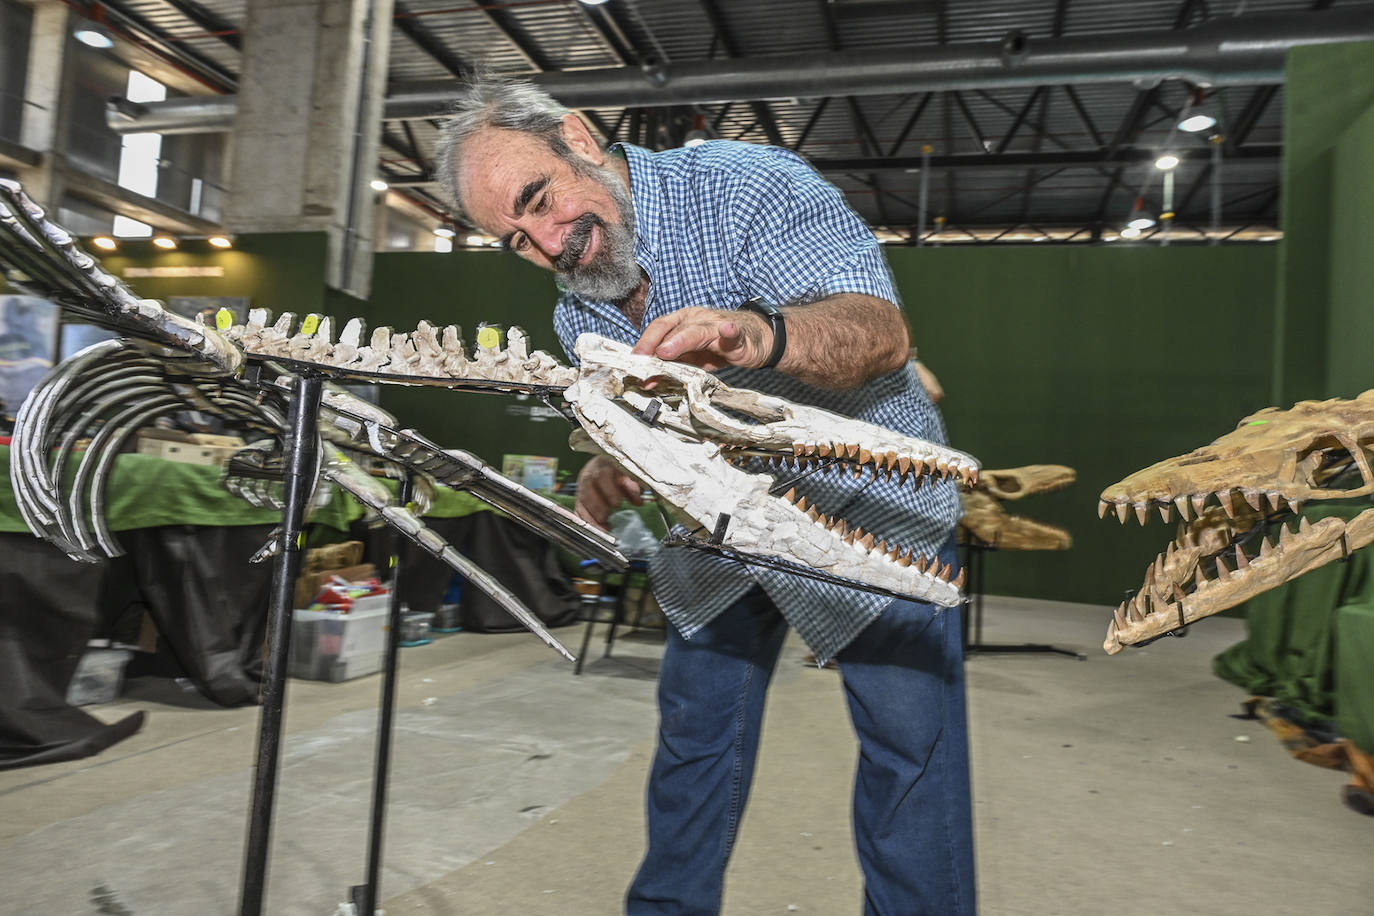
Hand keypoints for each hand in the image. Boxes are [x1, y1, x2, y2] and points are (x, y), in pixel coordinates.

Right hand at [574, 455, 643, 529]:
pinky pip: (577, 509)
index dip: (608, 491)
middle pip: (587, 489)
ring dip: (590, 516)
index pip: (602, 476)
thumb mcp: (628, 476)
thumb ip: (632, 488)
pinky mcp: (578, 497)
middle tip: (605, 518)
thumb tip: (638, 502)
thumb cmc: (619, 472)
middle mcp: (588, 474)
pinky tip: (594, 528)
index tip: (617, 504)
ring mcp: (581, 486)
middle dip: (596, 506)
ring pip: (580, 500)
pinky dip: (585, 520)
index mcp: (602, 465)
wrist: (606, 467)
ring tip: (601, 527)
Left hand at [632, 306, 771, 370]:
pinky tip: (726, 331)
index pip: (658, 328)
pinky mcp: (737, 335)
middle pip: (671, 327)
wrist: (754, 340)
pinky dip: (728, 331)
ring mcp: (716, 324)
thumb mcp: (691, 359)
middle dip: (653, 344)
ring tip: (666, 351)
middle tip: (640, 360)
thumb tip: (646, 380)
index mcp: (682, 322)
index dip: (643, 343)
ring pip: (696, 330)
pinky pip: (732, 332)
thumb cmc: (719, 347)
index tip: (631, 360)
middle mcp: (696, 319)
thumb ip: (670, 366)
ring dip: (680, 340)